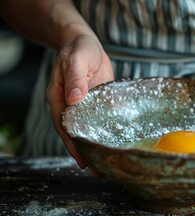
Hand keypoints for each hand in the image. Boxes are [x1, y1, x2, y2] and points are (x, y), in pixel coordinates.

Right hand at [46, 34, 113, 169]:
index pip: (65, 126)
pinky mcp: (96, 103)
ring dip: (95, 147)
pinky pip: (99, 121)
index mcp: (60, 99)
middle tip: (98, 171)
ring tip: (106, 166)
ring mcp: (84, 106)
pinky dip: (104, 133)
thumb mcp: (77, 60)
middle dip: (85, 152)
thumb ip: (75, 78)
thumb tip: (75, 99)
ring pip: (88, 130)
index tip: (82, 159)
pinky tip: (113, 143)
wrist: (86, 44)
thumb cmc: (79, 49)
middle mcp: (70, 106)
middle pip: (76, 134)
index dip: (73, 144)